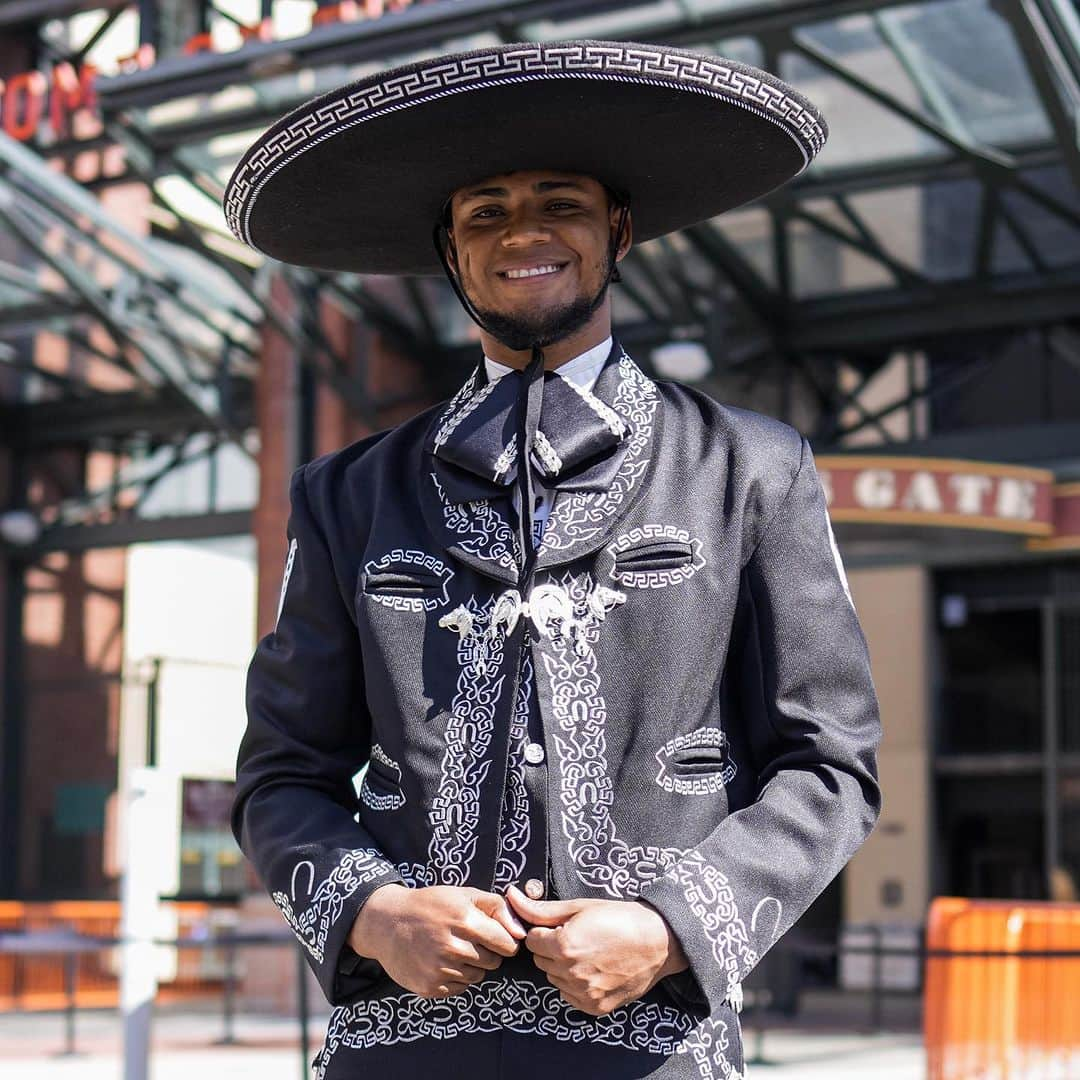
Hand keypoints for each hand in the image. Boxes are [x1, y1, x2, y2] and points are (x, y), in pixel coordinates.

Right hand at [348, 884, 525, 997]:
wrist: (387, 923)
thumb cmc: (430, 905)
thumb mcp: (463, 894)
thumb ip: (497, 907)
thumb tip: (522, 933)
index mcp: (464, 920)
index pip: (506, 944)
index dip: (504, 941)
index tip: (495, 937)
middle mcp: (452, 947)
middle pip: (493, 962)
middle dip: (486, 952)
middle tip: (467, 940)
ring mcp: (439, 970)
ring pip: (477, 977)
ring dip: (471, 966)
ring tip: (451, 949)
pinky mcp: (429, 987)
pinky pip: (459, 989)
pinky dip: (455, 978)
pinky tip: (440, 961)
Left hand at [506, 885, 687, 1015]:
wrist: (658, 942)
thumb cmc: (619, 918)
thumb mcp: (580, 907)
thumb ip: (540, 909)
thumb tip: (511, 896)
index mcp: (564, 946)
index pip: (532, 941)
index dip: (546, 931)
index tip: (564, 926)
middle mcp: (571, 974)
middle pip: (542, 961)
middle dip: (553, 949)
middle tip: (579, 938)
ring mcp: (584, 994)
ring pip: (555, 979)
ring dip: (564, 967)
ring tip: (590, 952)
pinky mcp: (595, 1008)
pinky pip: (570, 996)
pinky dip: (577, 985)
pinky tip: (595, 969)